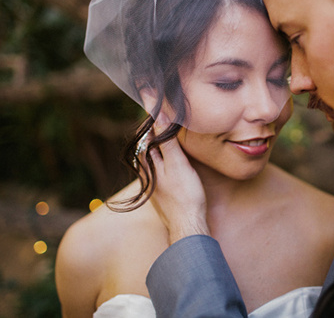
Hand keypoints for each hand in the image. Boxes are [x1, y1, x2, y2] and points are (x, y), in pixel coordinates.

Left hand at [149, 114, 209, 243]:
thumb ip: (167, 141)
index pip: (145, 137)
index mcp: (148, 165)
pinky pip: (159, 171)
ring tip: (166, 135)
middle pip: (147, 148)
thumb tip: (159, 116)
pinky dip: (164, 160)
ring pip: (153, 160)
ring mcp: (154, 185)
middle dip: (153, 134)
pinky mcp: (161, 194)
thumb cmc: (185, 196)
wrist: (188, 226)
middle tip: (162, 118)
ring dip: (158, 147)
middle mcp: (147, 174)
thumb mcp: (178, 164)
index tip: (156, 107)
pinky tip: (171, 162)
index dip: (151, 122)